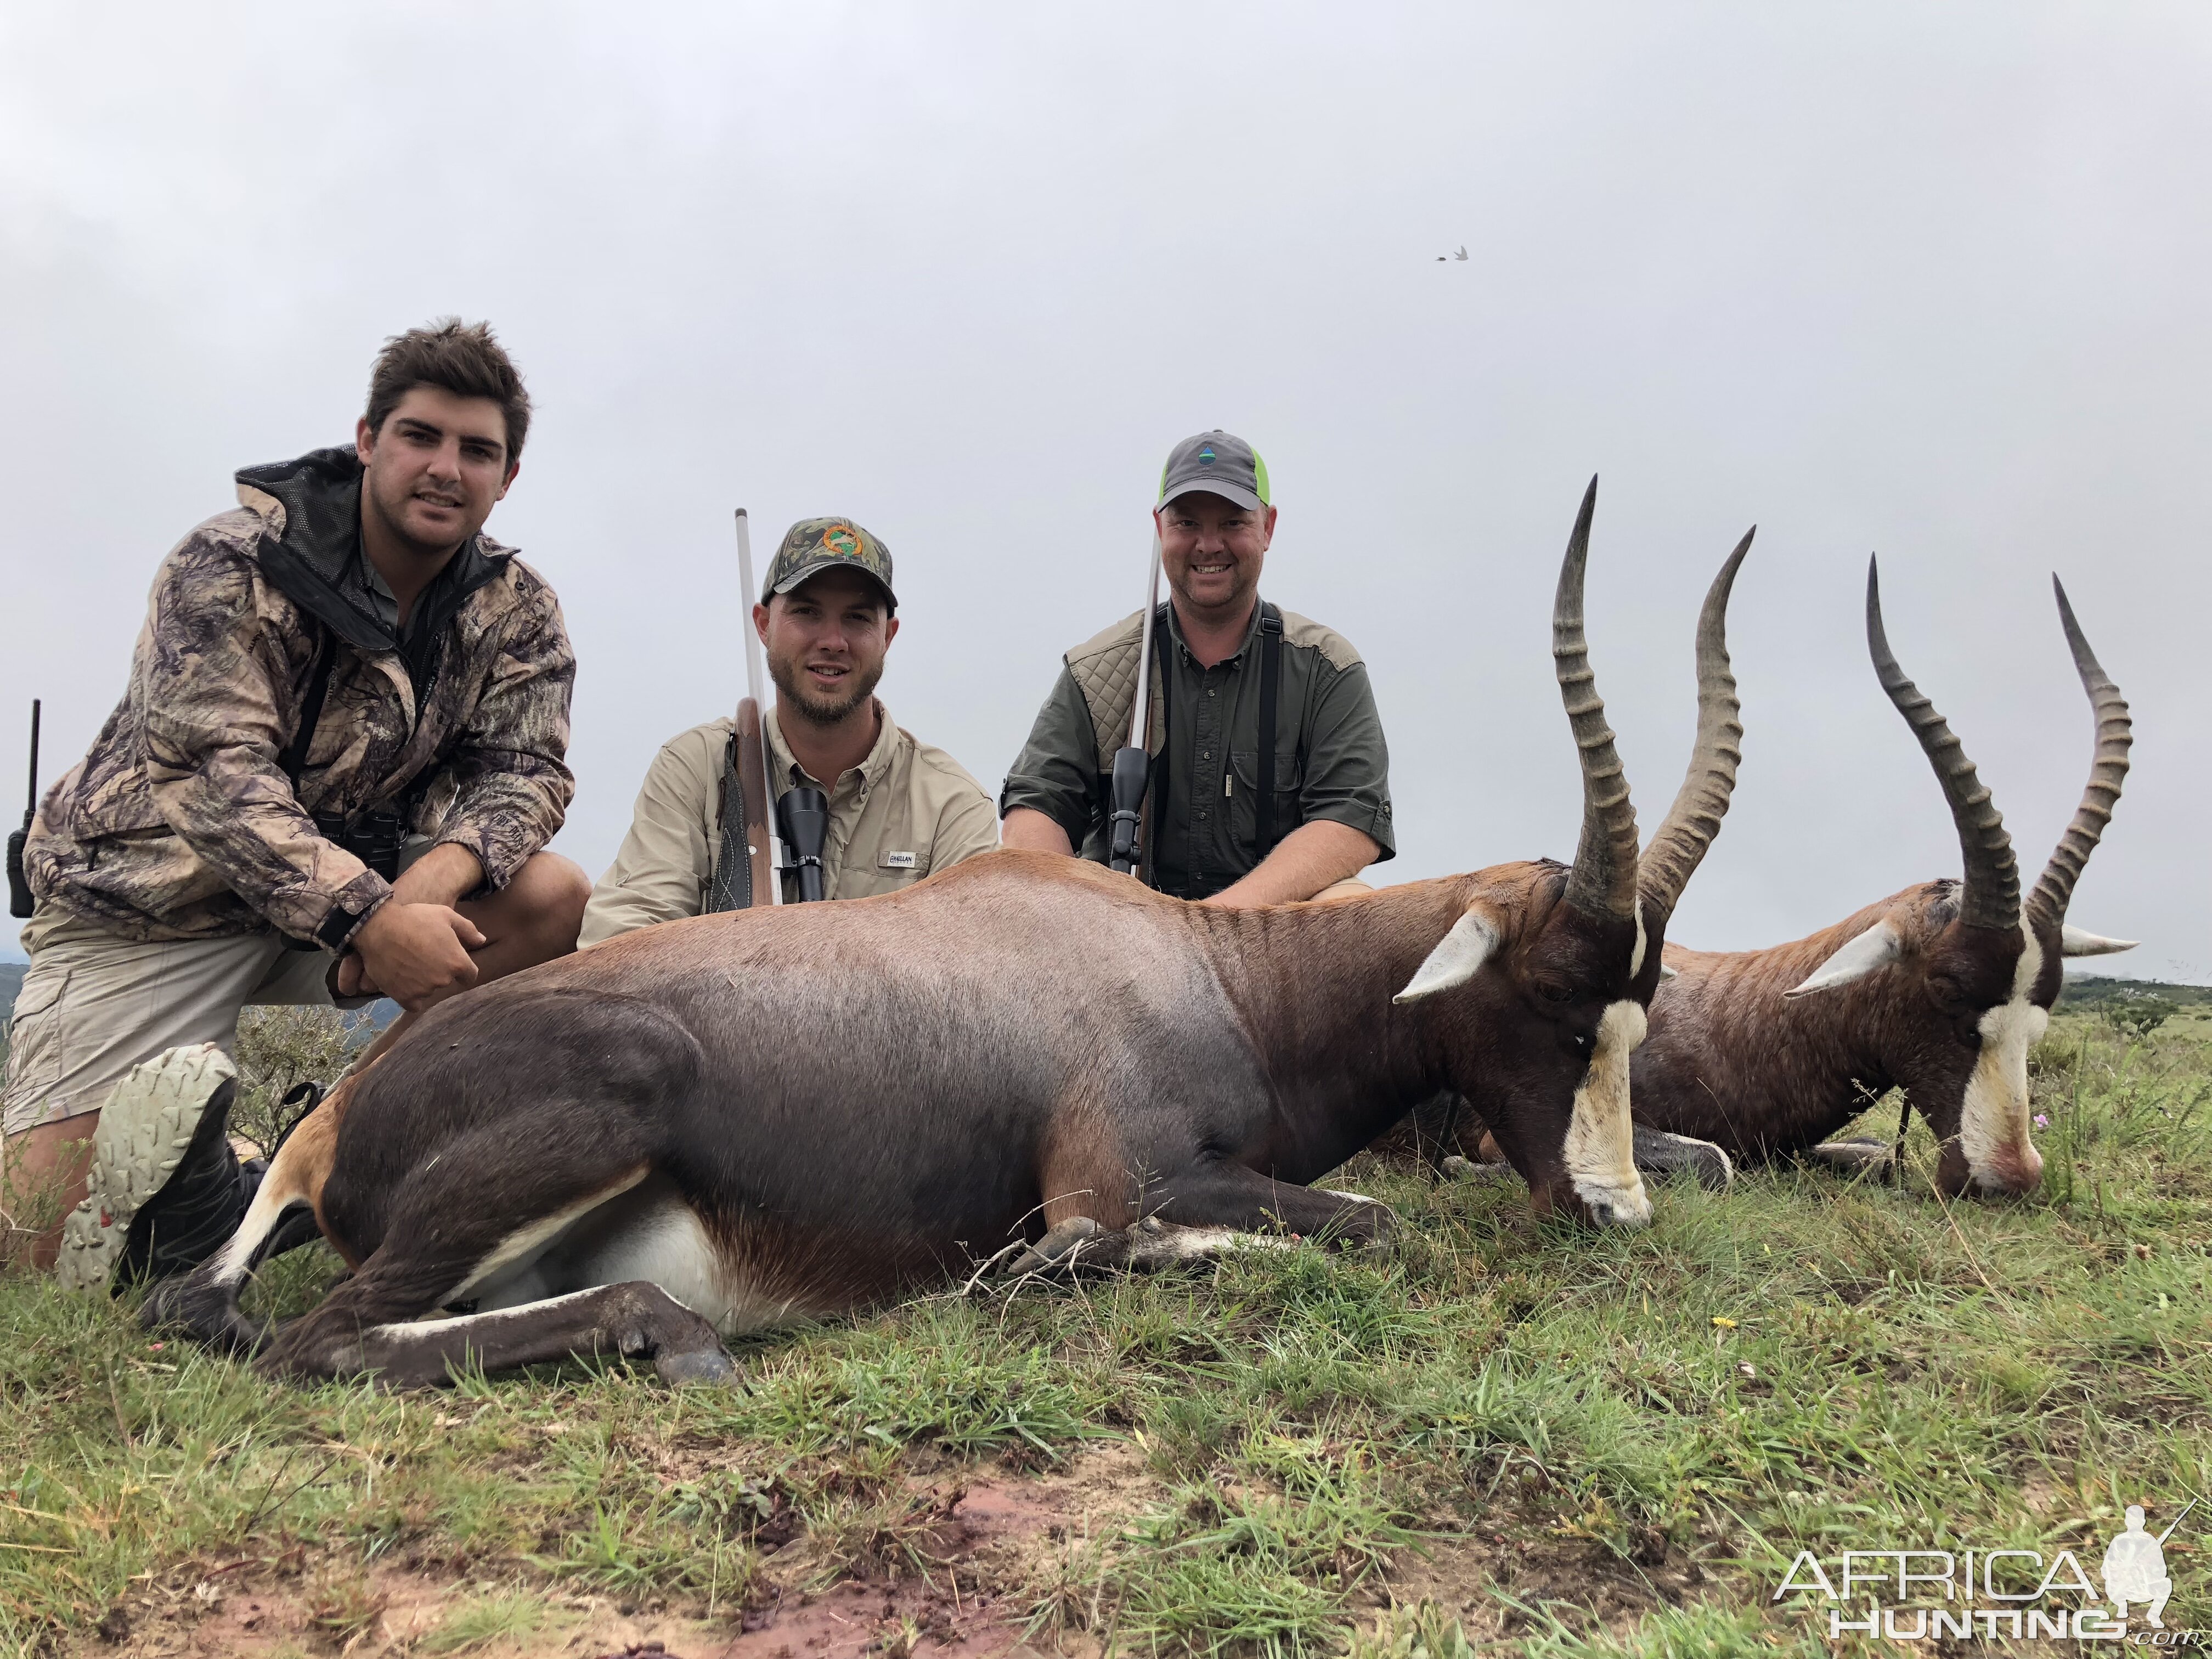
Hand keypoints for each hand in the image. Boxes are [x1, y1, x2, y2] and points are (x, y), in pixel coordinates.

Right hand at [341, 900, 485, 1009]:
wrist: (379, 927)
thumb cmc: (414, 918)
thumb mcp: (446, 915)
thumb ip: (467, 930)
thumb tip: (481, 941)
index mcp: (457, 962)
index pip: (470, 975)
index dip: (462, 969)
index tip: (452, 963)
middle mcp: (443, 979)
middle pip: (447, 981)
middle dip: (440, 971)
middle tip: (424, 956)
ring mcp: (423, 990)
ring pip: (429, 990)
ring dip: (423, 982)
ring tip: (409, 964)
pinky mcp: (404, 997)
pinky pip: (414, 1004)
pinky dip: (411, 997)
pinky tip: (405, 984)